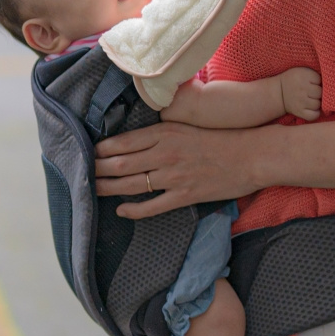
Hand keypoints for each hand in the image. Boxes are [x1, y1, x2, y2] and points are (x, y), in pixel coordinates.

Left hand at [94, 122, 259, 217]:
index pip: (121, 141)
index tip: (88, 152)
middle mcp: (164, 153)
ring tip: (93, 190)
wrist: (252, 155)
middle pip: (119, 163)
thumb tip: (138, 136)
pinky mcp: (185, 195)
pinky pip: (152, 206)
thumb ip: (162, 131)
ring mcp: (173, 176)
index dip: (100, 149)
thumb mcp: (187, 125)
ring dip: (107, 188)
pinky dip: (133, 209)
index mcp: (164, 132)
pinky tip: (121, 210)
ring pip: (130, 184)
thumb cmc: (222, 137)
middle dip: (96, 170)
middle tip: (82, 173)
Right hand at [277, 67, 321, 120]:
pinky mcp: (300, 112)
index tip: (312, 82)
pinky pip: (314, 115)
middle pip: (320, 93)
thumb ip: (315, 74)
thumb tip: (331, 83)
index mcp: (304, 75)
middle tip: (311, 92)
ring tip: (310, 99)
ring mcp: (301, 101)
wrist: (278, 92)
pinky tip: (310, 108)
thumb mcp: (302, 70)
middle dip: (318, 93)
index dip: (317, 82)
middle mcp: (302, 88)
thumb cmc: (294, 80)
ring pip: (318, 104)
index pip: (320, 80)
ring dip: (316, 103)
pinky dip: (315, 113)